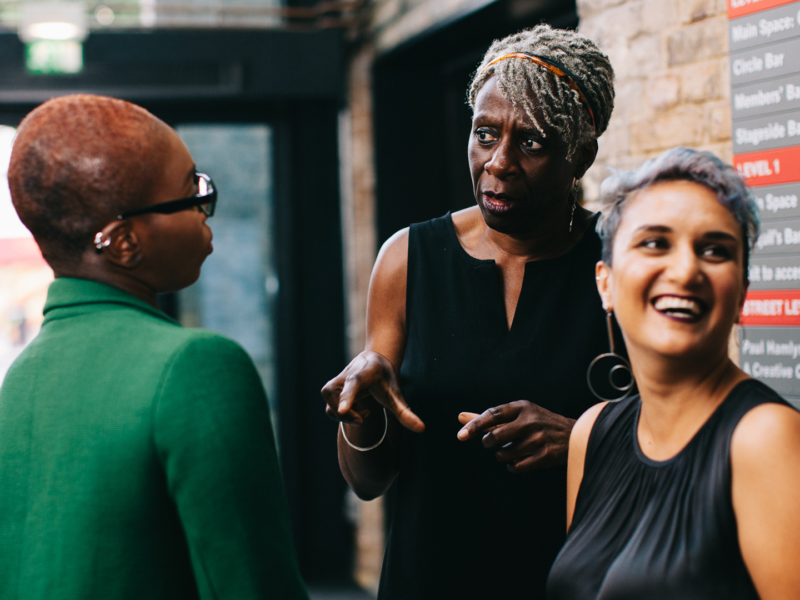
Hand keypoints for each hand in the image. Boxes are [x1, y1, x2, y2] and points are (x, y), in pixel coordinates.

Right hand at [321, 350, 424, 432]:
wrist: (372, 360)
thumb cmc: (385, 379)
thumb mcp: (396, 394)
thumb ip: (406, 412)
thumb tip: (422, 429)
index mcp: (364, 373)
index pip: (353, 384)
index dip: (347, 397)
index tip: (343, 410)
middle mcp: (346, 375)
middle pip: (336, 399)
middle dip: (348, 414)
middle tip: (365, 417)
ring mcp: (335, 382)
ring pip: (331, 407)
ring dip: (346, 416)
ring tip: (363, 413)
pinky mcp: (329, 390)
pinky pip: (330, 410)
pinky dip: (343, 416)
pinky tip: (356, 411)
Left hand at [456, 401, 574, 472]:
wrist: (574, 434)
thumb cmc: (538, 422)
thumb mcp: (518, 414)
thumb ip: (489, 417)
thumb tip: (460, 417)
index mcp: (522, 407)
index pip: (492, 414)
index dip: (474, 425)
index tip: (461, 436)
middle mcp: (530, 421)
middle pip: (495, 437)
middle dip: (488, 443)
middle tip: (492, 443)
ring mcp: (538, 439)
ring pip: (503, 454)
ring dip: (502, 455)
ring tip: (511, 450)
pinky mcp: (544, 456)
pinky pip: (515, 467)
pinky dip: (511, 466)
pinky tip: (518, 460)